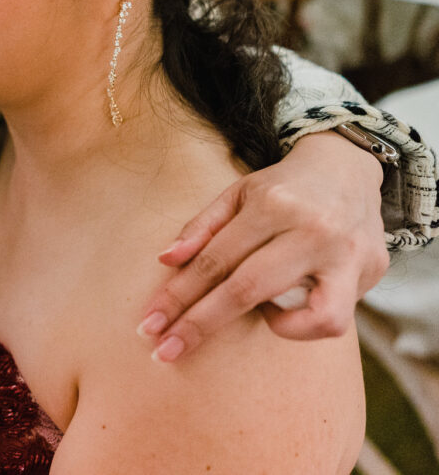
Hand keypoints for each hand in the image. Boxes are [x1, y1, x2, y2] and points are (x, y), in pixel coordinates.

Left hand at [139, 130, 388, 361]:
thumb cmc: (281, 188)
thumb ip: (202, 227)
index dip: (179, 295)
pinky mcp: (370, 272)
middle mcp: (313, 231)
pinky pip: (334, 320)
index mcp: (273, 204)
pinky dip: (305, 325)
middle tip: (165, 351)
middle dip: (200, 324)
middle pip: (248, 289)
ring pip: (312, 315)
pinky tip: (291, 305)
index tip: (150, 324)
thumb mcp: (237, 193)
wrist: (348, 169)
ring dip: (274, 325)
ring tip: (262, 311)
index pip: (215, 260)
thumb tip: (165, 261)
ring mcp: (347, 255)